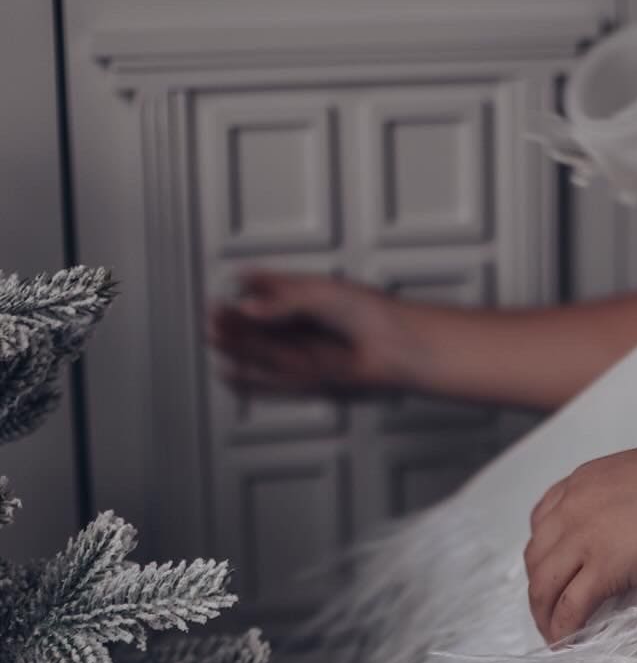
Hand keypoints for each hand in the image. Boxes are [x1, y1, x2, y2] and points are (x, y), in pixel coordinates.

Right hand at [207, 271, 417, 398]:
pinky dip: (252, 380)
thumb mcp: (318, 295)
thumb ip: (281, 302)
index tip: (230, 281)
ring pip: (264, 351)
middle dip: (236, 320)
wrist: (397, 347)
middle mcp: (309, 327)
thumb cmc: (370, 313)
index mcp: (312, 296)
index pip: (273, 289)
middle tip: (212, 314)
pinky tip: (230, 374)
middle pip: (263, 325)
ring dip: (238, 344)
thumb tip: (247, 306)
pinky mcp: (313, 380)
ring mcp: (309, 354)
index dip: (250, 286)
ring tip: (212, 335)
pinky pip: (275, 381)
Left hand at [525, 446, 636, 644]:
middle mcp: (574, 507)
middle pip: (536, 557)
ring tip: (553, 634)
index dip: (542, 552)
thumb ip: (624, 502)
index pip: (542, 519)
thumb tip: (628, 530)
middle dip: (538, 588)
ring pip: (543, 586)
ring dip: (544, 615)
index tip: (549, 571)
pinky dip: (561, 630)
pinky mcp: (602, 568)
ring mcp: (584, 538)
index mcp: (585, 481)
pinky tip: (564, 643)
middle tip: (549, 610)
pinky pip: (569, 608)